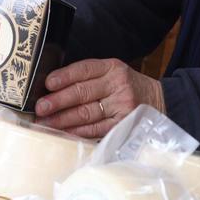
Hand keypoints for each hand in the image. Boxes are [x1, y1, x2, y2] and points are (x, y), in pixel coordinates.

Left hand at [34, 58, 163, 137]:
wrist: (159, 100)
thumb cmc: (125, 86)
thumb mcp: (112, 73)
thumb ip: (89, 77)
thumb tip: (52, 88)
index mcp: (112, 68)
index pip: (84, 70)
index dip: (65, 76)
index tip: (48, 83)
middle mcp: (118, 85)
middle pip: (83, 92)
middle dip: (58, 101)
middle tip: (40, 107)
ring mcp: (122, 106)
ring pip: (86, 113)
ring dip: (63, 119)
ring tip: (45, 122)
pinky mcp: (123, 124)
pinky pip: (95, 128)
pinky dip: (77, 131)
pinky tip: (63, 132)